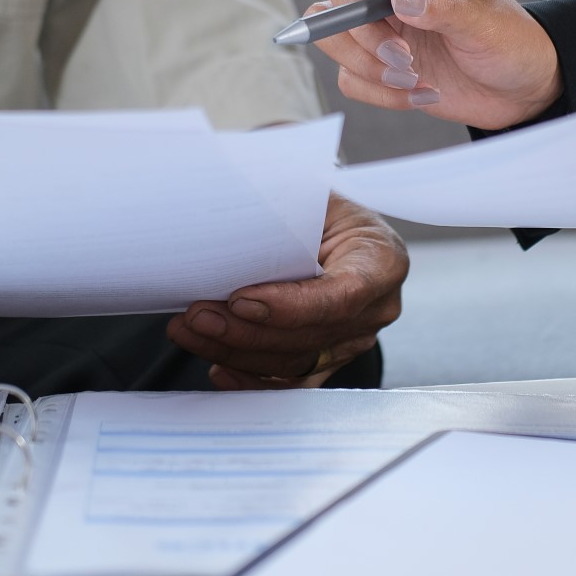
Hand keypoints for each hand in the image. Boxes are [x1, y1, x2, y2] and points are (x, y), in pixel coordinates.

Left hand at [166, 193, 406, 387]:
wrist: (335, 226)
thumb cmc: (322, 204)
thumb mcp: (314, 192)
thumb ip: (285, 205)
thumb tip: (231, 207)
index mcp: (382, 260)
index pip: (341, 296)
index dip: (289, 306)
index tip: (240, 300)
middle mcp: (376, 308)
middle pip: (309, 335)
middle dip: (246, 331)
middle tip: (197, 316)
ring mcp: (354, 339)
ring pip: (293, 362)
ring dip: (236, 351)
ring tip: (192, 331)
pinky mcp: (331, 359)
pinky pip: (291, 382)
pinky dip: (252, 379)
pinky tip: (219, 369)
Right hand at [311, 0, 562, 129]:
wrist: (519, 89)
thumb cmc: (510, 41)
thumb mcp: (486, 23)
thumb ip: (445, 9)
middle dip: (359, 22)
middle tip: (402, 54)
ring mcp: (376, 23)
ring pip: (328, 29)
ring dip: (364, 62)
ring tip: (412, 78)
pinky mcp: (372, 63)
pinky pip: (347, 74)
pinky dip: (378, 91)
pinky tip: (419, 94)